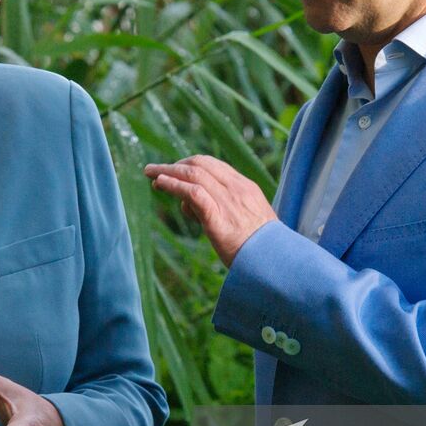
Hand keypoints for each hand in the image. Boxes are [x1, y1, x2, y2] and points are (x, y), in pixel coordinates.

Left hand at [144, 154, 277, 265]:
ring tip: (151, 173)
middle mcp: (236, 189)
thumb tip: (198, 211)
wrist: (274, 262)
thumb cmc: (262, 248)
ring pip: (193, 174)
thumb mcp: (251, 222)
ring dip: (168, 171)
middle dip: (177, 164)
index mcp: (246, 188)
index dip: (191, 165)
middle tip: (157, 170)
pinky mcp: (217, 217)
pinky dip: (174, 185)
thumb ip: (228, 211)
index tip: (176, 171)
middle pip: (201, 164)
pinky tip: (160, 184)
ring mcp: (227, 201)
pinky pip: (192, 193)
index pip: (215, 166)